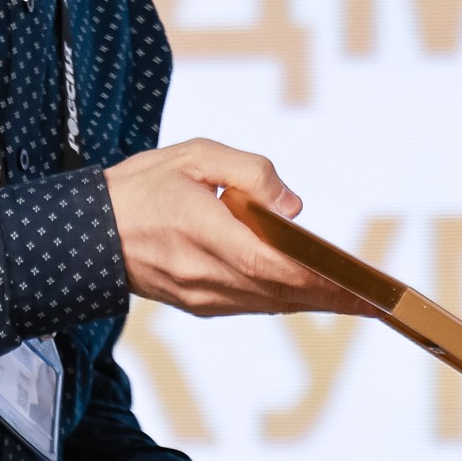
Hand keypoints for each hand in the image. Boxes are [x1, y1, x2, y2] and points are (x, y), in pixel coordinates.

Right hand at [105, 139, 364, 316]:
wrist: (86, 232)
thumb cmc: (142, 187)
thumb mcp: (195, 156)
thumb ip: (249, 172)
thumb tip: (293, 206)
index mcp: (202, 232)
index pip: (269, 263)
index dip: (315, 276)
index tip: (355, 282)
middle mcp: (204, 273)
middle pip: (279, 291)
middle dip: (330, 296)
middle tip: (375, 300)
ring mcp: (200, 295)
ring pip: (268, 303)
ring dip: (312, 302)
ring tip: (356, 300)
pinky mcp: (197, 304)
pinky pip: (250, 304)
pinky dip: (283, 300)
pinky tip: (310, 295)